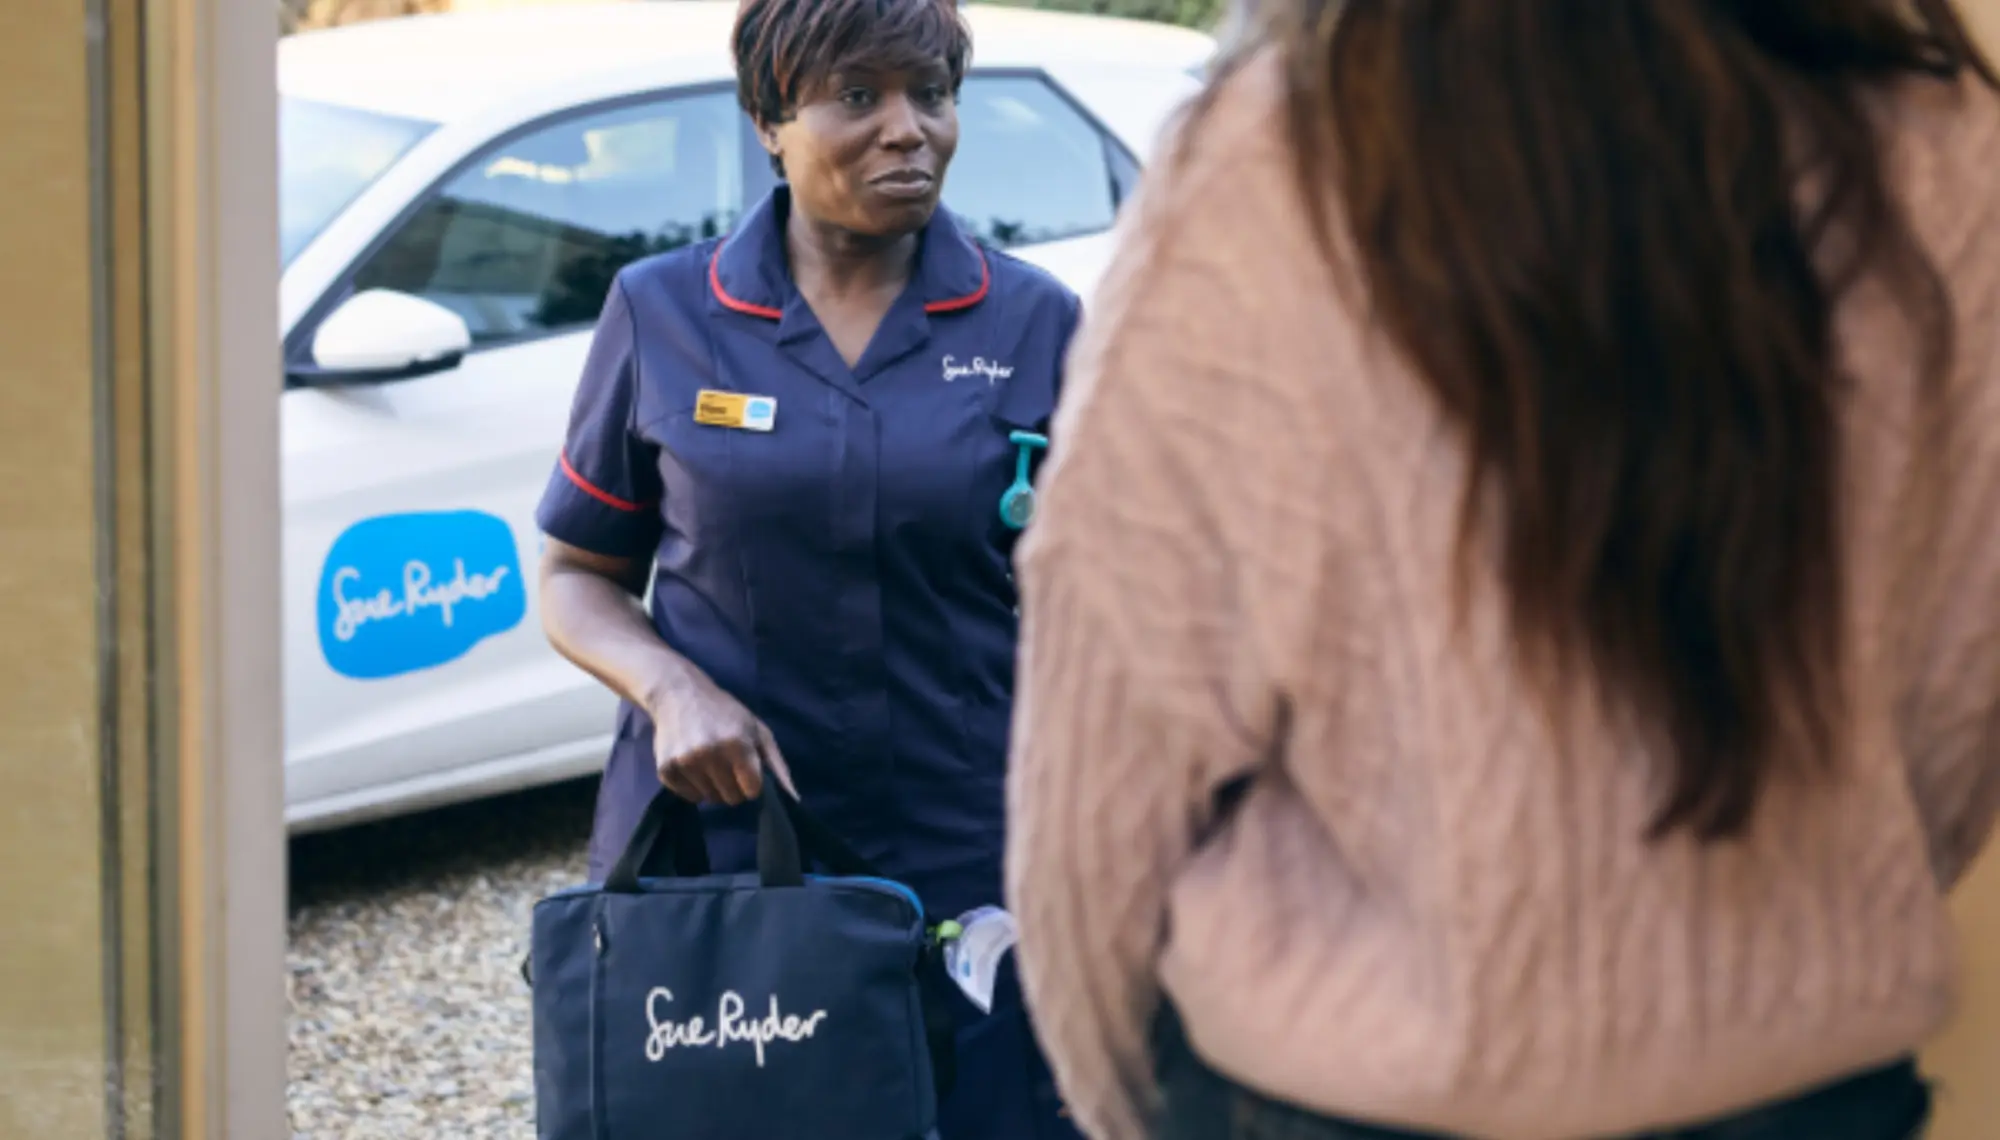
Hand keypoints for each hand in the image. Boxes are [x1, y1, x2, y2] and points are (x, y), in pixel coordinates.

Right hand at [647, 679, 795, 805]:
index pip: (752, 790)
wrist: (678, 694)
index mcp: (738, 744)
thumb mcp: (757, 730)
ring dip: (713, 786)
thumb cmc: (725, 713)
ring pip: (710, 799)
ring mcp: (686, 763)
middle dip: (733, 786)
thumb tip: (794, 798)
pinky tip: (693, 765)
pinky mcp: (666, 769)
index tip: (746, 770)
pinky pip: (689, 797)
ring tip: (709, 762)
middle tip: (727, 765)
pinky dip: (694, 787)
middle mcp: (711, 755)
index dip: (752, 783)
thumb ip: (777, 764)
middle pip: (731, 798)